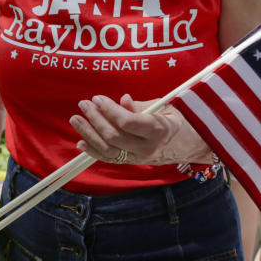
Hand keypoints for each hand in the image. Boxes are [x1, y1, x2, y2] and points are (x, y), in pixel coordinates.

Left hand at [70, 94, 210, 165]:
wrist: (184, 143)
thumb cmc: (172, 118)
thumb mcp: (163, 106)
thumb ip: (140, 106)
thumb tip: (122, 100)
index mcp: (158, 130)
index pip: (128, 123)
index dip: (110, 110)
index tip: (98, 98)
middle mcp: (147, 148)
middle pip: (114, 137)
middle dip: (95, 120)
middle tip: (84, 104)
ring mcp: (138, 158)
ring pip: (108, 150)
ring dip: (89, 134)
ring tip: (76, 119)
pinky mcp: (130, 162)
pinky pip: (109, 159)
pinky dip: (93, 151)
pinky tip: (80, 141)